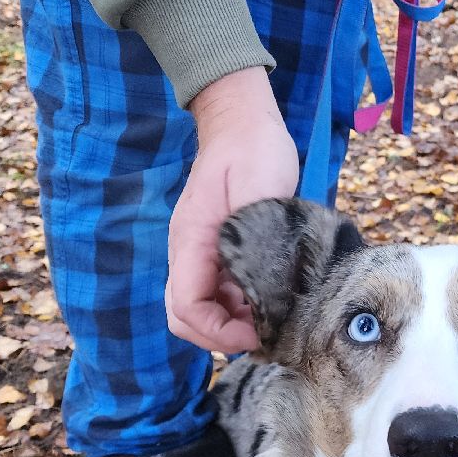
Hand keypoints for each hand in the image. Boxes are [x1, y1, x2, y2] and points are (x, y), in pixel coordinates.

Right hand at [166, 67, 298, 352]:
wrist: (242, 120)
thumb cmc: (254, 150)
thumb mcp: (262, 194)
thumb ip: (258, 243)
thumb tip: (265, 291)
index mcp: (192, 240)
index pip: (187, 306)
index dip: (219, 331)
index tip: (257, 333)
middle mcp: (188, 251)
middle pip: (185, 315)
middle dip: (220, 335)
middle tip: (264, 336)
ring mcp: (199, 251)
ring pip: (201, 307)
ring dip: (232, 322)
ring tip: (272, 320)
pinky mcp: (214, 249)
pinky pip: (216, 291)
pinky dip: (239, 305)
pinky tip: (270, 299)